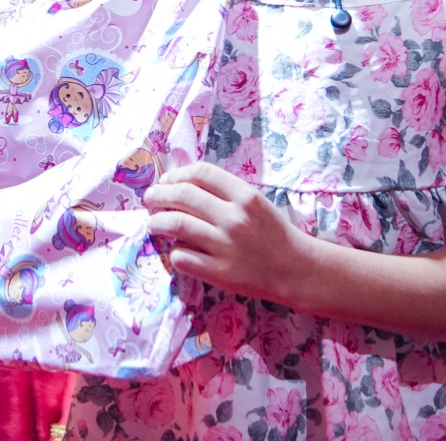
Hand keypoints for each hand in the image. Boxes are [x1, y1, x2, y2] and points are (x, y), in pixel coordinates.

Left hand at [143, 162, 307, 304]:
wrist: (296, 269)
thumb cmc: (273, 232)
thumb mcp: (255, 202)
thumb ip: (224, 191)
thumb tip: (182, 182)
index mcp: (244, 196)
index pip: (200, 173)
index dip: (177, 174)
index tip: (167, 180)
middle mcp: (233, 218)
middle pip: (182, 196)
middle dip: (158, 195)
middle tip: (150, 199)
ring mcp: (225, 246)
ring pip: (175, 225)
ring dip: (157, 222)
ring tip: (153, 223)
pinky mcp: (219, 273)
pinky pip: (182, 257)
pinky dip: (174, 252)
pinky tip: (177, 250)